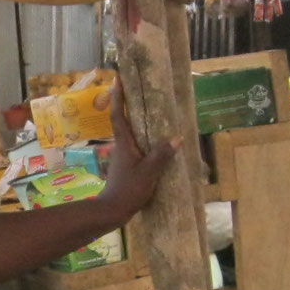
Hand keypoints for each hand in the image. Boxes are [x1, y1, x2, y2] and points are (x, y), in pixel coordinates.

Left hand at [100, 80, 178, 218]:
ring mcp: (123, 155)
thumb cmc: (128, 190)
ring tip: (150, 106)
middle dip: (127, 102)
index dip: (118, 96)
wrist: (112, 211)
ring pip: (130, 132)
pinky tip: (155, 138)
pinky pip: (136, 144)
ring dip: (136, 118)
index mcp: (124, 143)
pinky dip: (143, 136)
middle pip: (123, 119)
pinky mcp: (127, 165)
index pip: (118, 114)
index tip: (117, 78)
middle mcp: (121, 145)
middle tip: (136, 85)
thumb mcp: (148, 173)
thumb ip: (161, 155)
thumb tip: (177, 137)